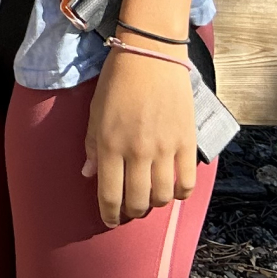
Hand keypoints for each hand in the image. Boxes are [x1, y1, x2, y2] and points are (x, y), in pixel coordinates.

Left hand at [82, 45, 198, 227]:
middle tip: (129, 209)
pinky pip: (186, 182)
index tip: (109, 221)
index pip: (109, 194)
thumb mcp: (96, 112)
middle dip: (131, 212)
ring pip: (163, 197)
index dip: (108, 214)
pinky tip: (173, 191)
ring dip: (154, 204)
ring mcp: (165, 149)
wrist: (151, 56)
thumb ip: (92, 146)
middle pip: (138, 201)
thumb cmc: (118, 82)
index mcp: (111, 144)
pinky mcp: (186, 143)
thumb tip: (89, 175)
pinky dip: (180, 194)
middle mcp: (138, 152)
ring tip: (150, 199)